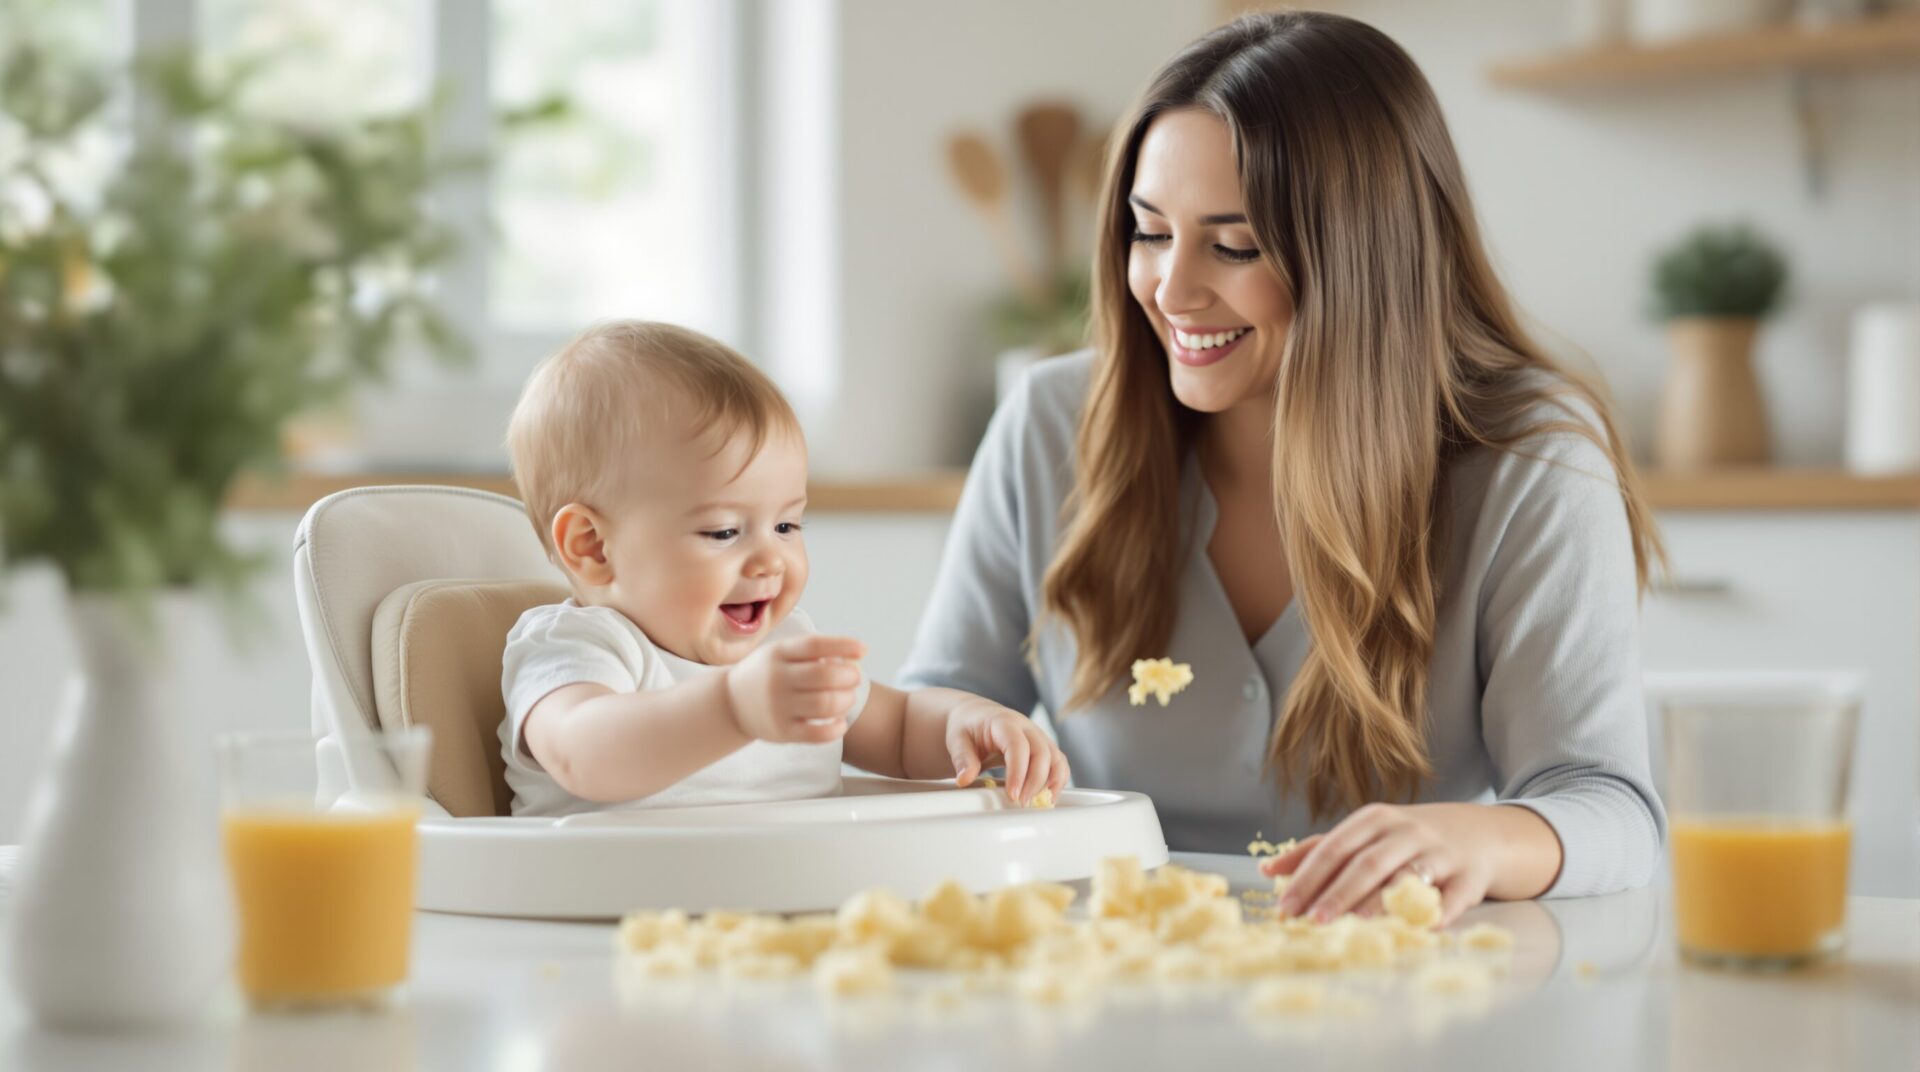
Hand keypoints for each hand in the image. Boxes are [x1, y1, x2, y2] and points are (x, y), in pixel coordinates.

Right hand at [723, 634, 866, 743]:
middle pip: (824, 675)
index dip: (843, 645)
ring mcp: (778, 707)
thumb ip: (813, 653)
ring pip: (825, 704)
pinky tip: (840, 722)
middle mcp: (777, 678)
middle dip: (850, 676)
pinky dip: (836, 728)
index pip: (814, 645)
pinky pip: (818, 734)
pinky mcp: (782, 732)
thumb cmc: (769, 674)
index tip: (864, 649)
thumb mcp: (781, 654)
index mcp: (778, 653)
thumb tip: (855, 656)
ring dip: (846, 700)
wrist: (732, 703)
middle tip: (855, 678)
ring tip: (848, 698)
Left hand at [945, 699, 1069, 804]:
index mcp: (1004, 722)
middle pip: (1042, 754)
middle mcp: (1027, 727)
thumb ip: (962, 759)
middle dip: (1035, 782)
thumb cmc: (967, 728)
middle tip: (1021, 804)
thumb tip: (965, 779)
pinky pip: (1059, 764)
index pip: (1018, 745)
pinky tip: (1047, 798)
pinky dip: (1057, 781)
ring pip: (1056, 759)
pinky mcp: (1044, 748)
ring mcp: (1038, 737)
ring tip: (1037, 804)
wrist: (977, 716)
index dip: (1018, 772)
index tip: (1013, 795)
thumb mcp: (957, 740)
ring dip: (1051, 783)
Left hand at [1258, 803, 1500, 925]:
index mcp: (1374, 820)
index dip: (1307, 877)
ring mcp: (1440, 852)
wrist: (1481, 833)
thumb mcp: (1367, 834)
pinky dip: (1437, 912)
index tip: (1284, 907)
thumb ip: (1319, 850)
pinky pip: (1452, 896)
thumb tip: (1267, 869)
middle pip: (1366, 863)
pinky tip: (1418, 929)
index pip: (1333, 847)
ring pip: (1405, 877)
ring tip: (1354, 927)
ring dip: (1377, 903)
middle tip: (1312, 922)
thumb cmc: (1410, 838)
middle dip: (1336, 894)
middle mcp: (1406, 831)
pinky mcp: (1470, 875)